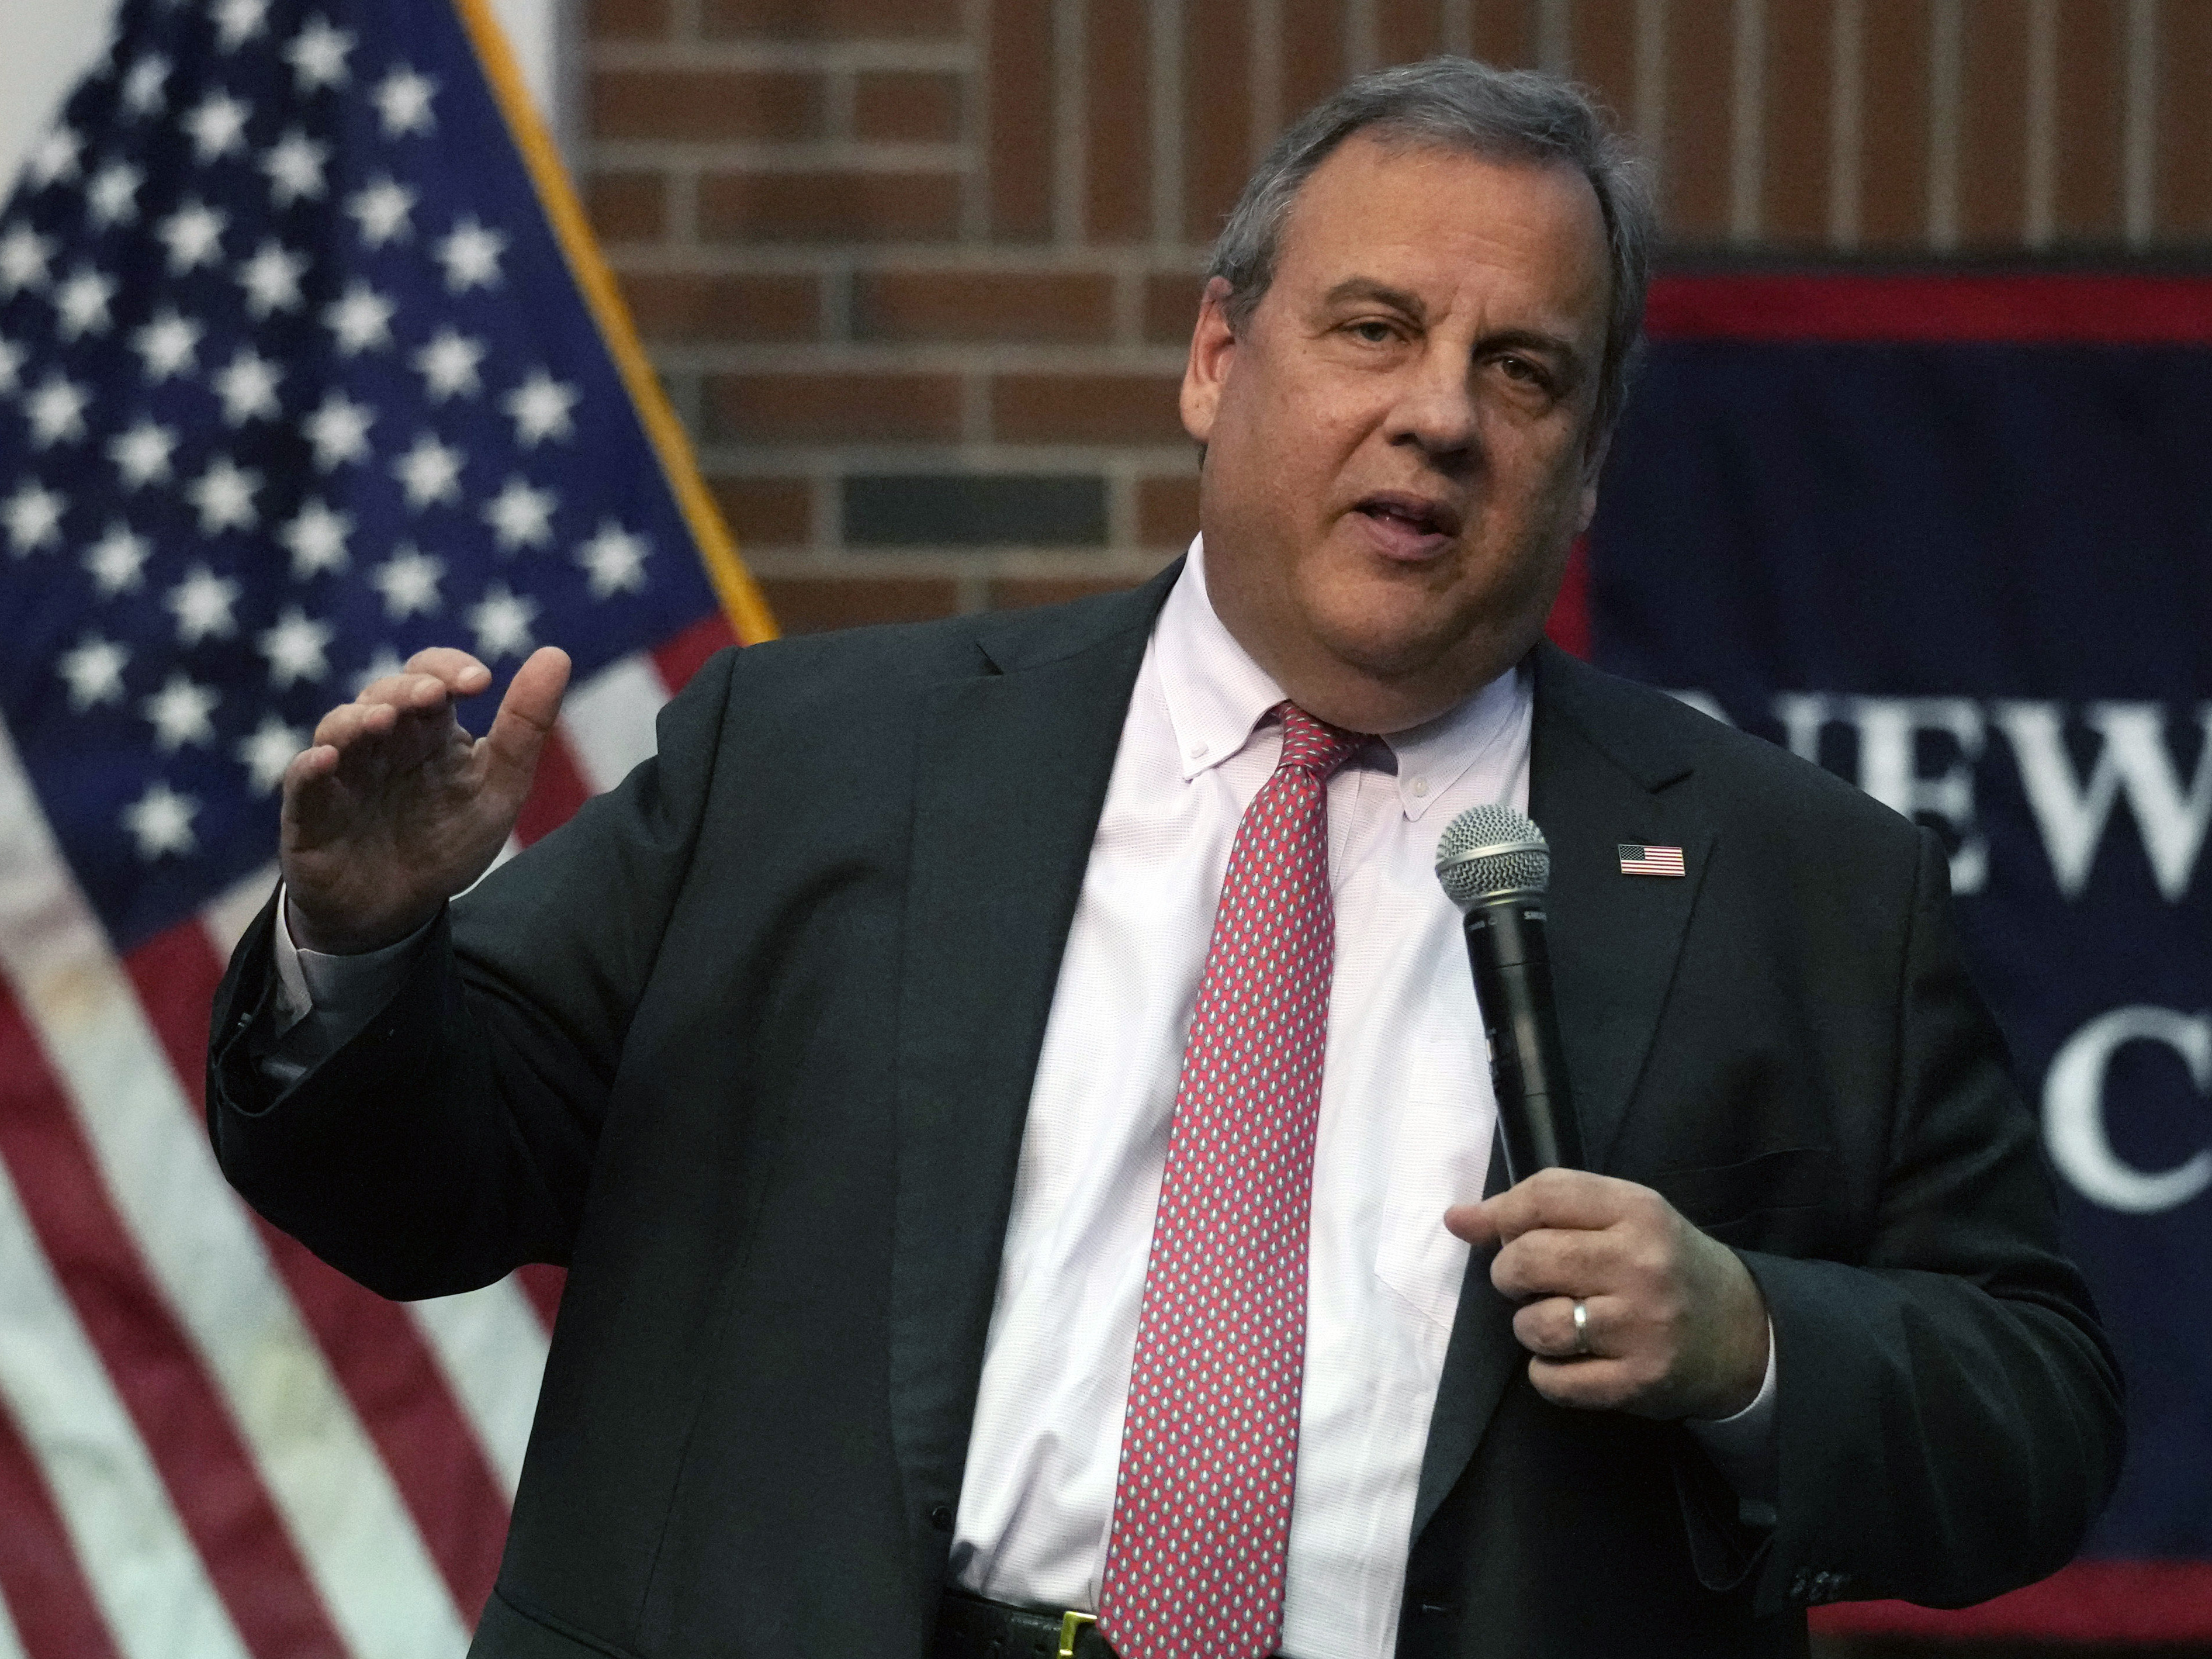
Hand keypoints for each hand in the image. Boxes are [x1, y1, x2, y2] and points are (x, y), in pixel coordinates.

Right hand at [280, 645, 571, 953]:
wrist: (398, 910)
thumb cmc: (446, 841)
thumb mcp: (499, 787)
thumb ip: (525, 726)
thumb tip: (556, 654)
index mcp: (427, 729)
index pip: (430, 675)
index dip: (448, 668)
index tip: (480, 681)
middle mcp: (380, 740)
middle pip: (385, 694)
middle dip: (407, 690)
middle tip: (433, 696)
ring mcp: (342, 771)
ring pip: (339, 727)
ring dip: (359, 719)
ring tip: (383, 721)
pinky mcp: (308, 812)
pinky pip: (301, 781)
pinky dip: (310, 767)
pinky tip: (327, 760)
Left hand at [1445, 1168, 1768, 1420]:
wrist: (1744, 1333)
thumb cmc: (1666, 1266)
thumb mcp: (1623, 1218)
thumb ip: (1544, 1209)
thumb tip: (1456, 1218)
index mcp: (1638, 1210)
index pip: (1543, 1194)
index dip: (1502, 1213)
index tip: (1491, 1230)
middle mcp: (1641, 1264)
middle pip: (1528, 1259)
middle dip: (1508, 1273)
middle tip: (1527, 1282)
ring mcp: (1642, 1325)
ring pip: (1535, 1324)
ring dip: (1528, 1326)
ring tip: (1555, 1321)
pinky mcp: (1639, 1381)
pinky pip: (1553, 1380)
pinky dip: (1547, 1372)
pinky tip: (1571, 1359)